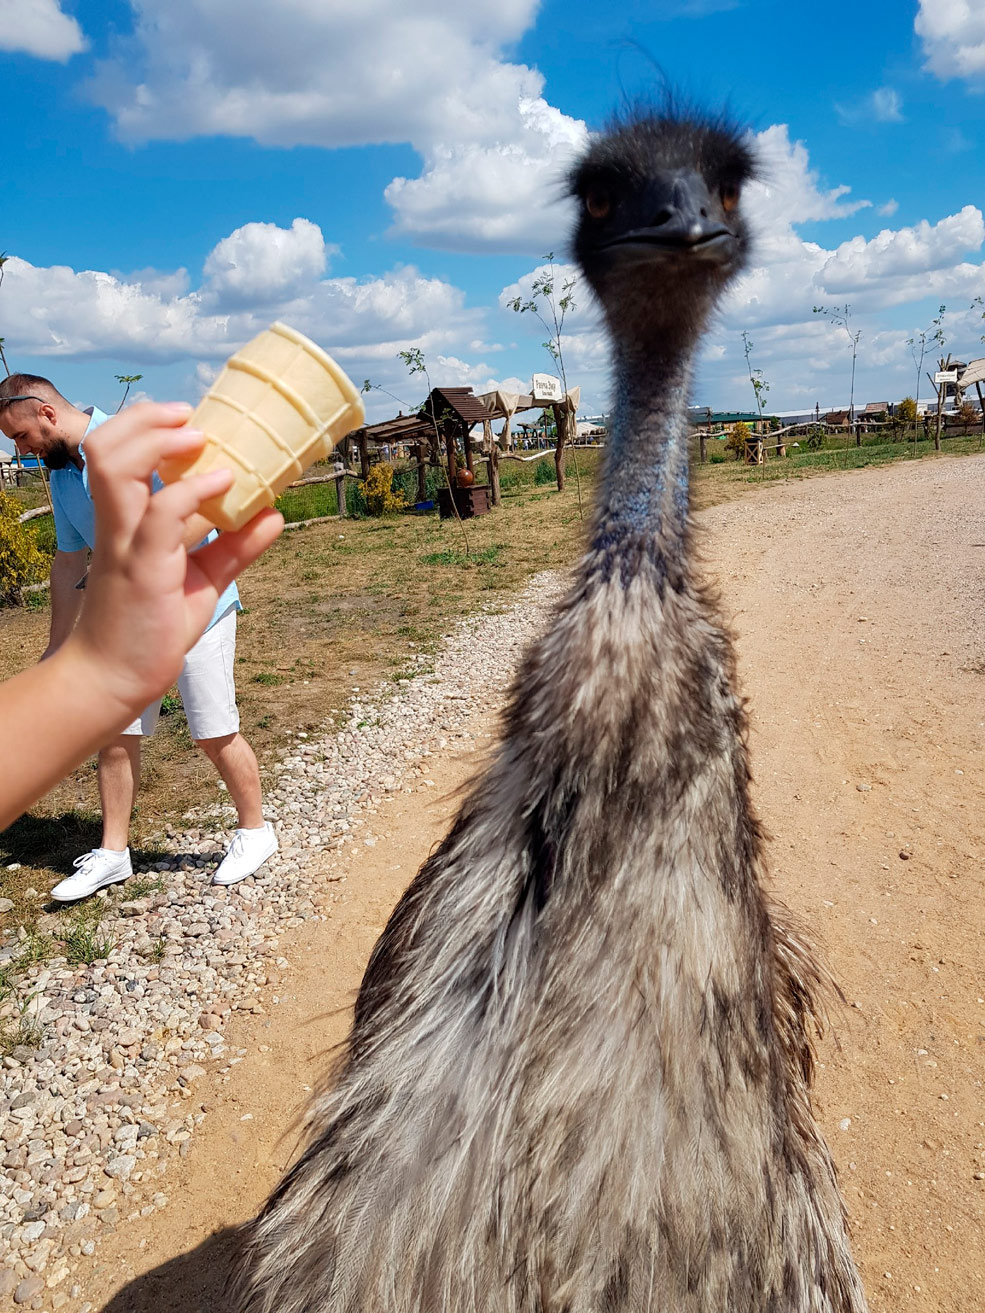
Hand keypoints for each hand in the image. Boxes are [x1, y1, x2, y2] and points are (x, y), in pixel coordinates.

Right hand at [68, 401, 282, 715]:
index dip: (146, 426)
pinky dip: (194, 491)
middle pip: (105, 447)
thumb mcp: (204, 580)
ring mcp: (127, 543)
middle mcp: (119, 525)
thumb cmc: (151, 629)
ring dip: (158, 441)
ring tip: (202, 437)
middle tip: (191, 417)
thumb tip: (273, 514)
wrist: (118, 680)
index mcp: (127, 522)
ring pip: (115, 466)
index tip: (187, 419)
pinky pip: (161, 513)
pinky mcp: (144, 567)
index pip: (116, 453)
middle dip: (145, 419)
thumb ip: (235, 546)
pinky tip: (225, 484)